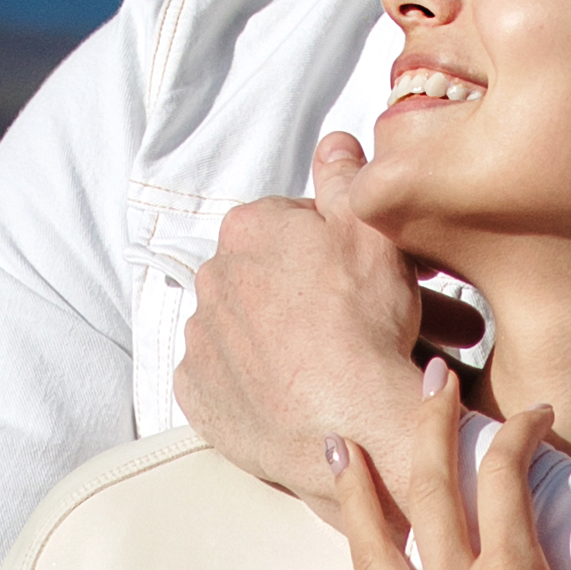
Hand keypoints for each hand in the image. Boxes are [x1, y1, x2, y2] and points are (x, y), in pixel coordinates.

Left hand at [175, 135, 482, 500]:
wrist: (350, 426)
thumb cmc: (365, 326)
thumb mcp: (372, 230)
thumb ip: (347, 177)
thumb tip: (334, 143)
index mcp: (251, 227)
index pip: (292, 222)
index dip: (336, 247)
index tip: (365, 274)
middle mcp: (213, 277)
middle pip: (272, 277)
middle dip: (315, 293)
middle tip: (368, 322)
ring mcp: (201, 339)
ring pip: (248, 326)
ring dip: (284, 336)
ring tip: (339, 363)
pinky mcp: (198, 394)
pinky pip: (227, 378)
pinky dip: (258, 382)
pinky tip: (298, 393)